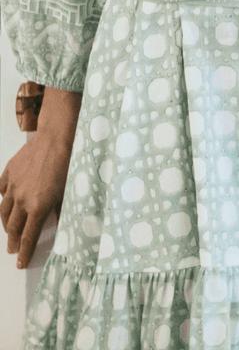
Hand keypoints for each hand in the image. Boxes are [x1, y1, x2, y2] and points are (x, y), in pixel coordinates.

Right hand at [0, 132, 73, 268]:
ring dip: (6, 223)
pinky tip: (7, 199)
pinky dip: (4, 197)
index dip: (24, 253)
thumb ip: (63, 211)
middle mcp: (22, 199)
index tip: (20, 263)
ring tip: (10, 229)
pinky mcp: (10, 171)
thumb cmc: (68, 163)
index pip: (28, 237)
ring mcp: (13, 185)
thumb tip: (63, 226)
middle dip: (13, 241)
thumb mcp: (69, 191)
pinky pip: (2, 189)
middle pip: (13, 227)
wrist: (56, 137)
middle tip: (13, 249)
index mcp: (38, 207)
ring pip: (4, 211)